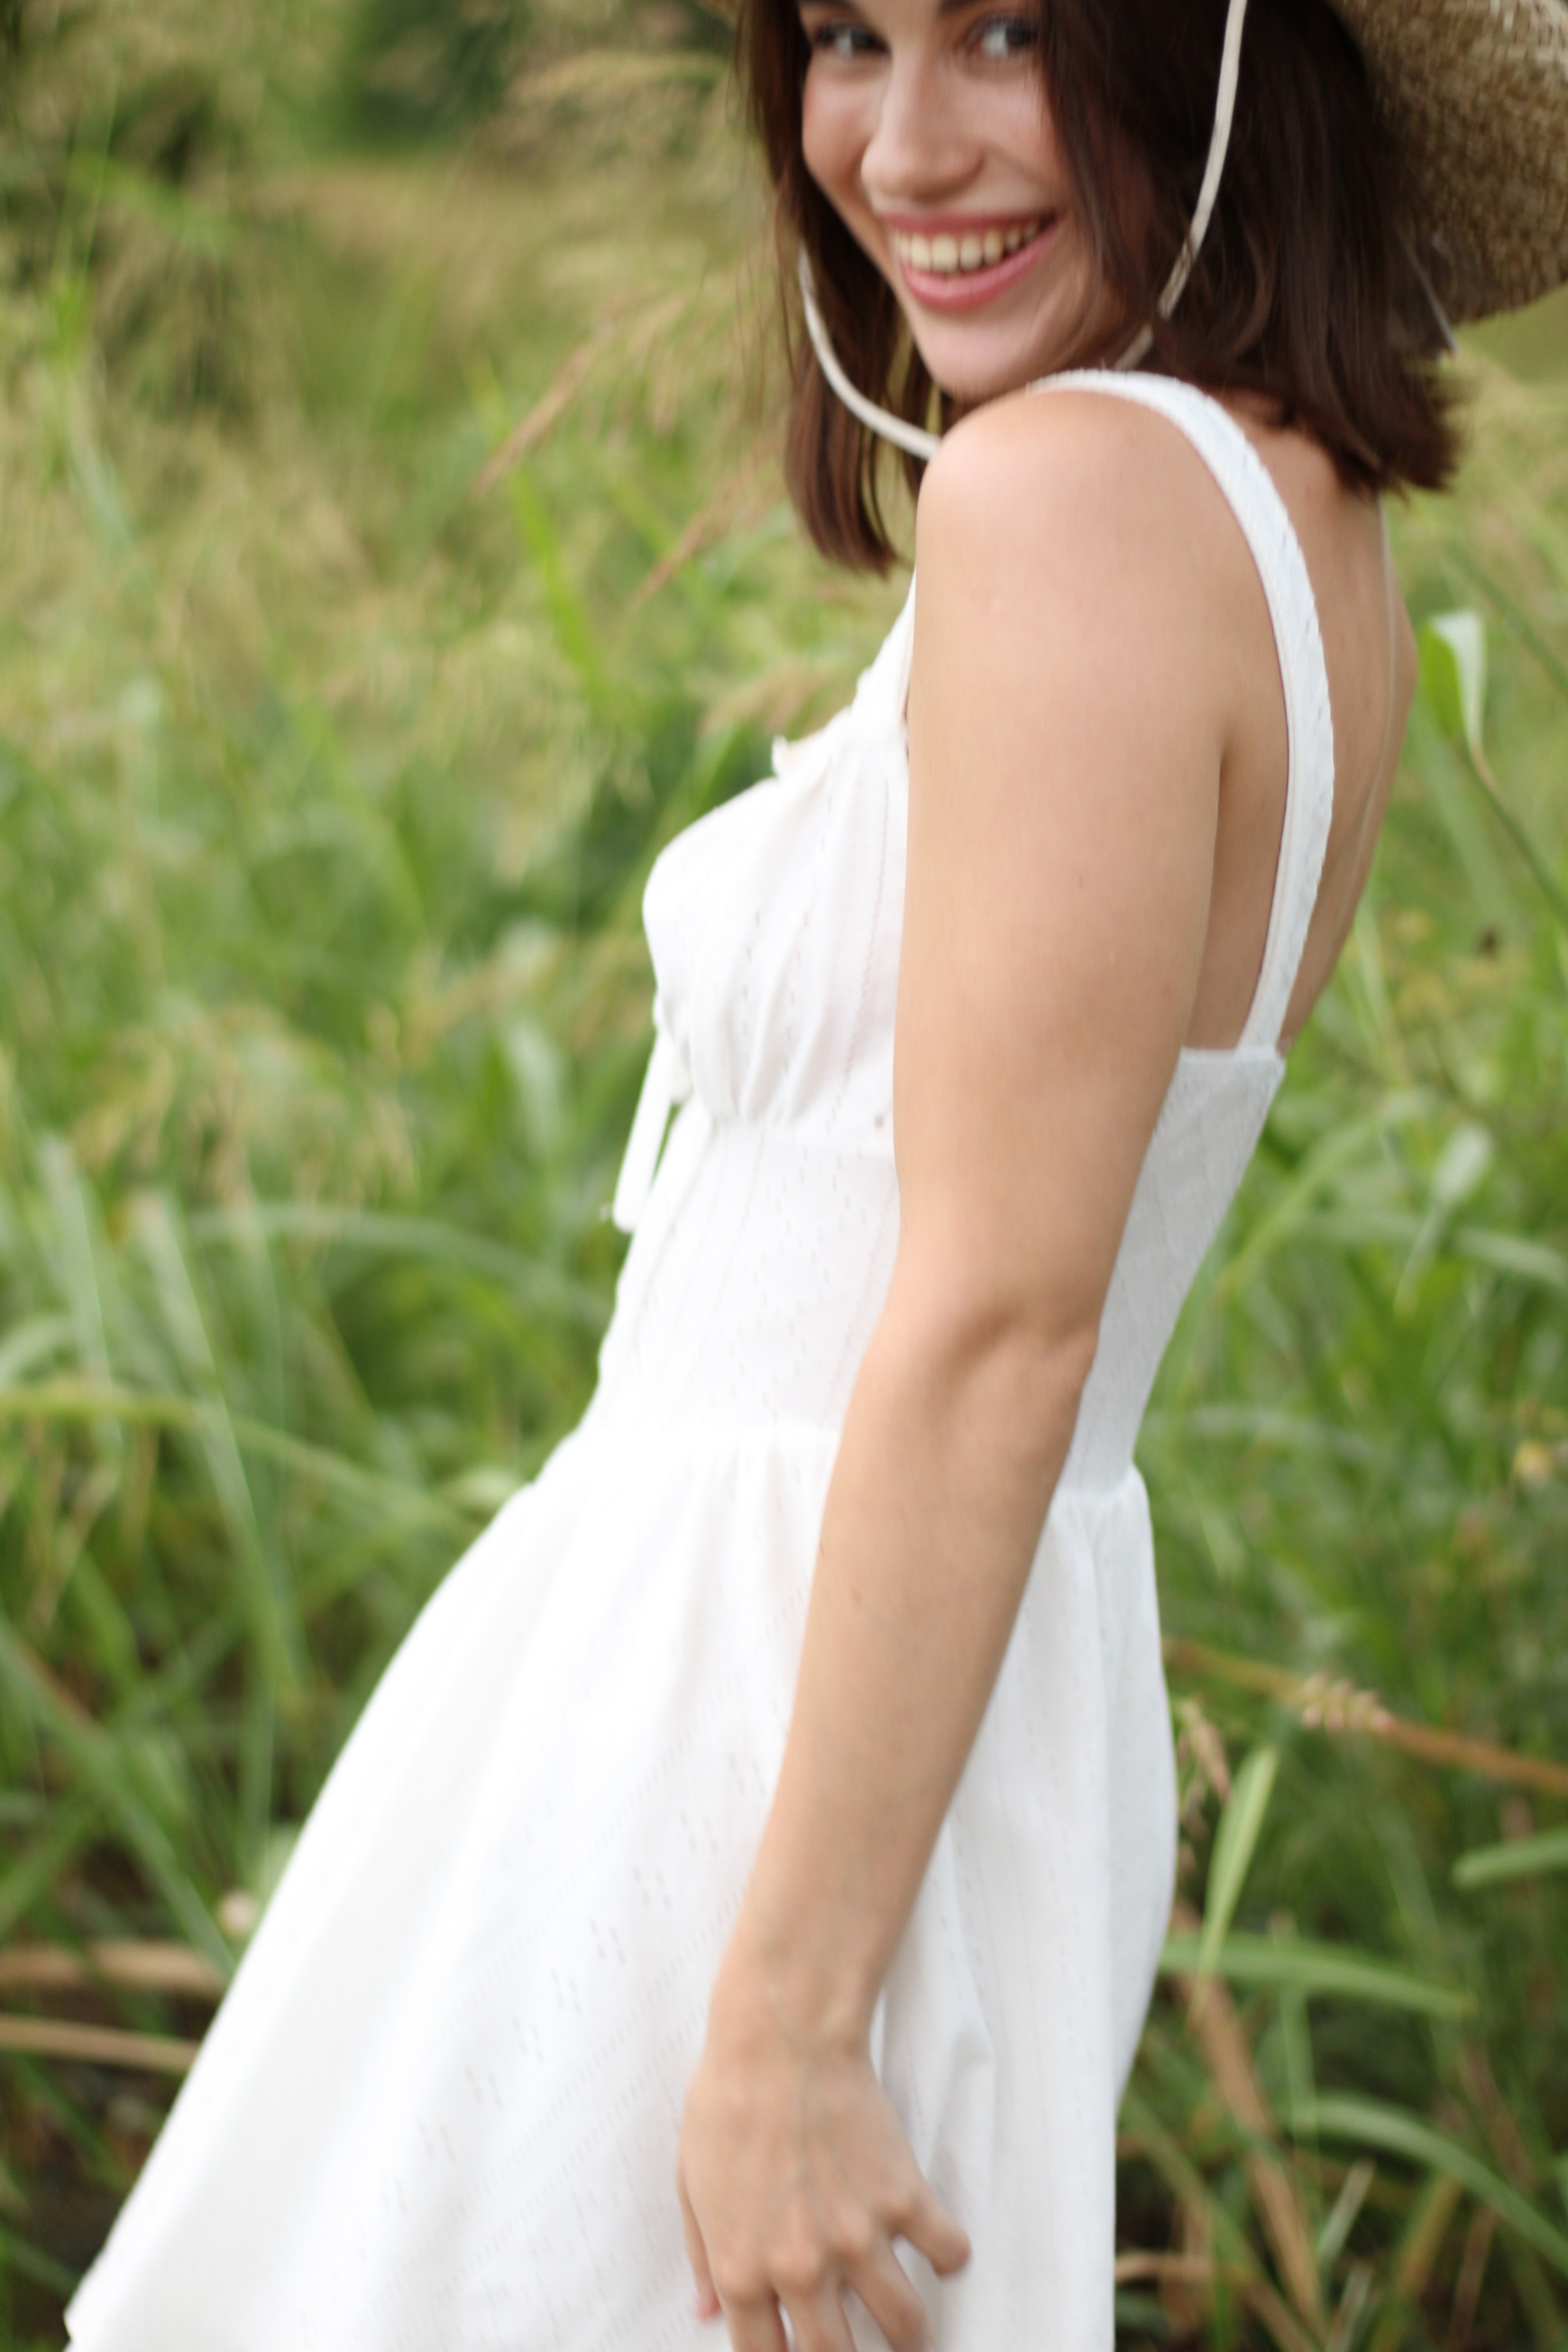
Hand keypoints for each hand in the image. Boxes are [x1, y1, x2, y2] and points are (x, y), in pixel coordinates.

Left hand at [676, 1932, 969, 2351]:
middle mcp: (801, 2268)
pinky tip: (936, 2244)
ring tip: (911, 2329)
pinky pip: (947, 2252)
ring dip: (911, 2335)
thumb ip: (703, 2257)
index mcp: (743, 2269)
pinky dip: (948, 2256)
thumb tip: (709, 2313)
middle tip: (864, 2347)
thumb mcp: (692, 2184)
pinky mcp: (902, 2196)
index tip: (800, 2351)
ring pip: (905, 2326)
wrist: (779, 2038)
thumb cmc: (727, 2100)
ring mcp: (857, 2237)